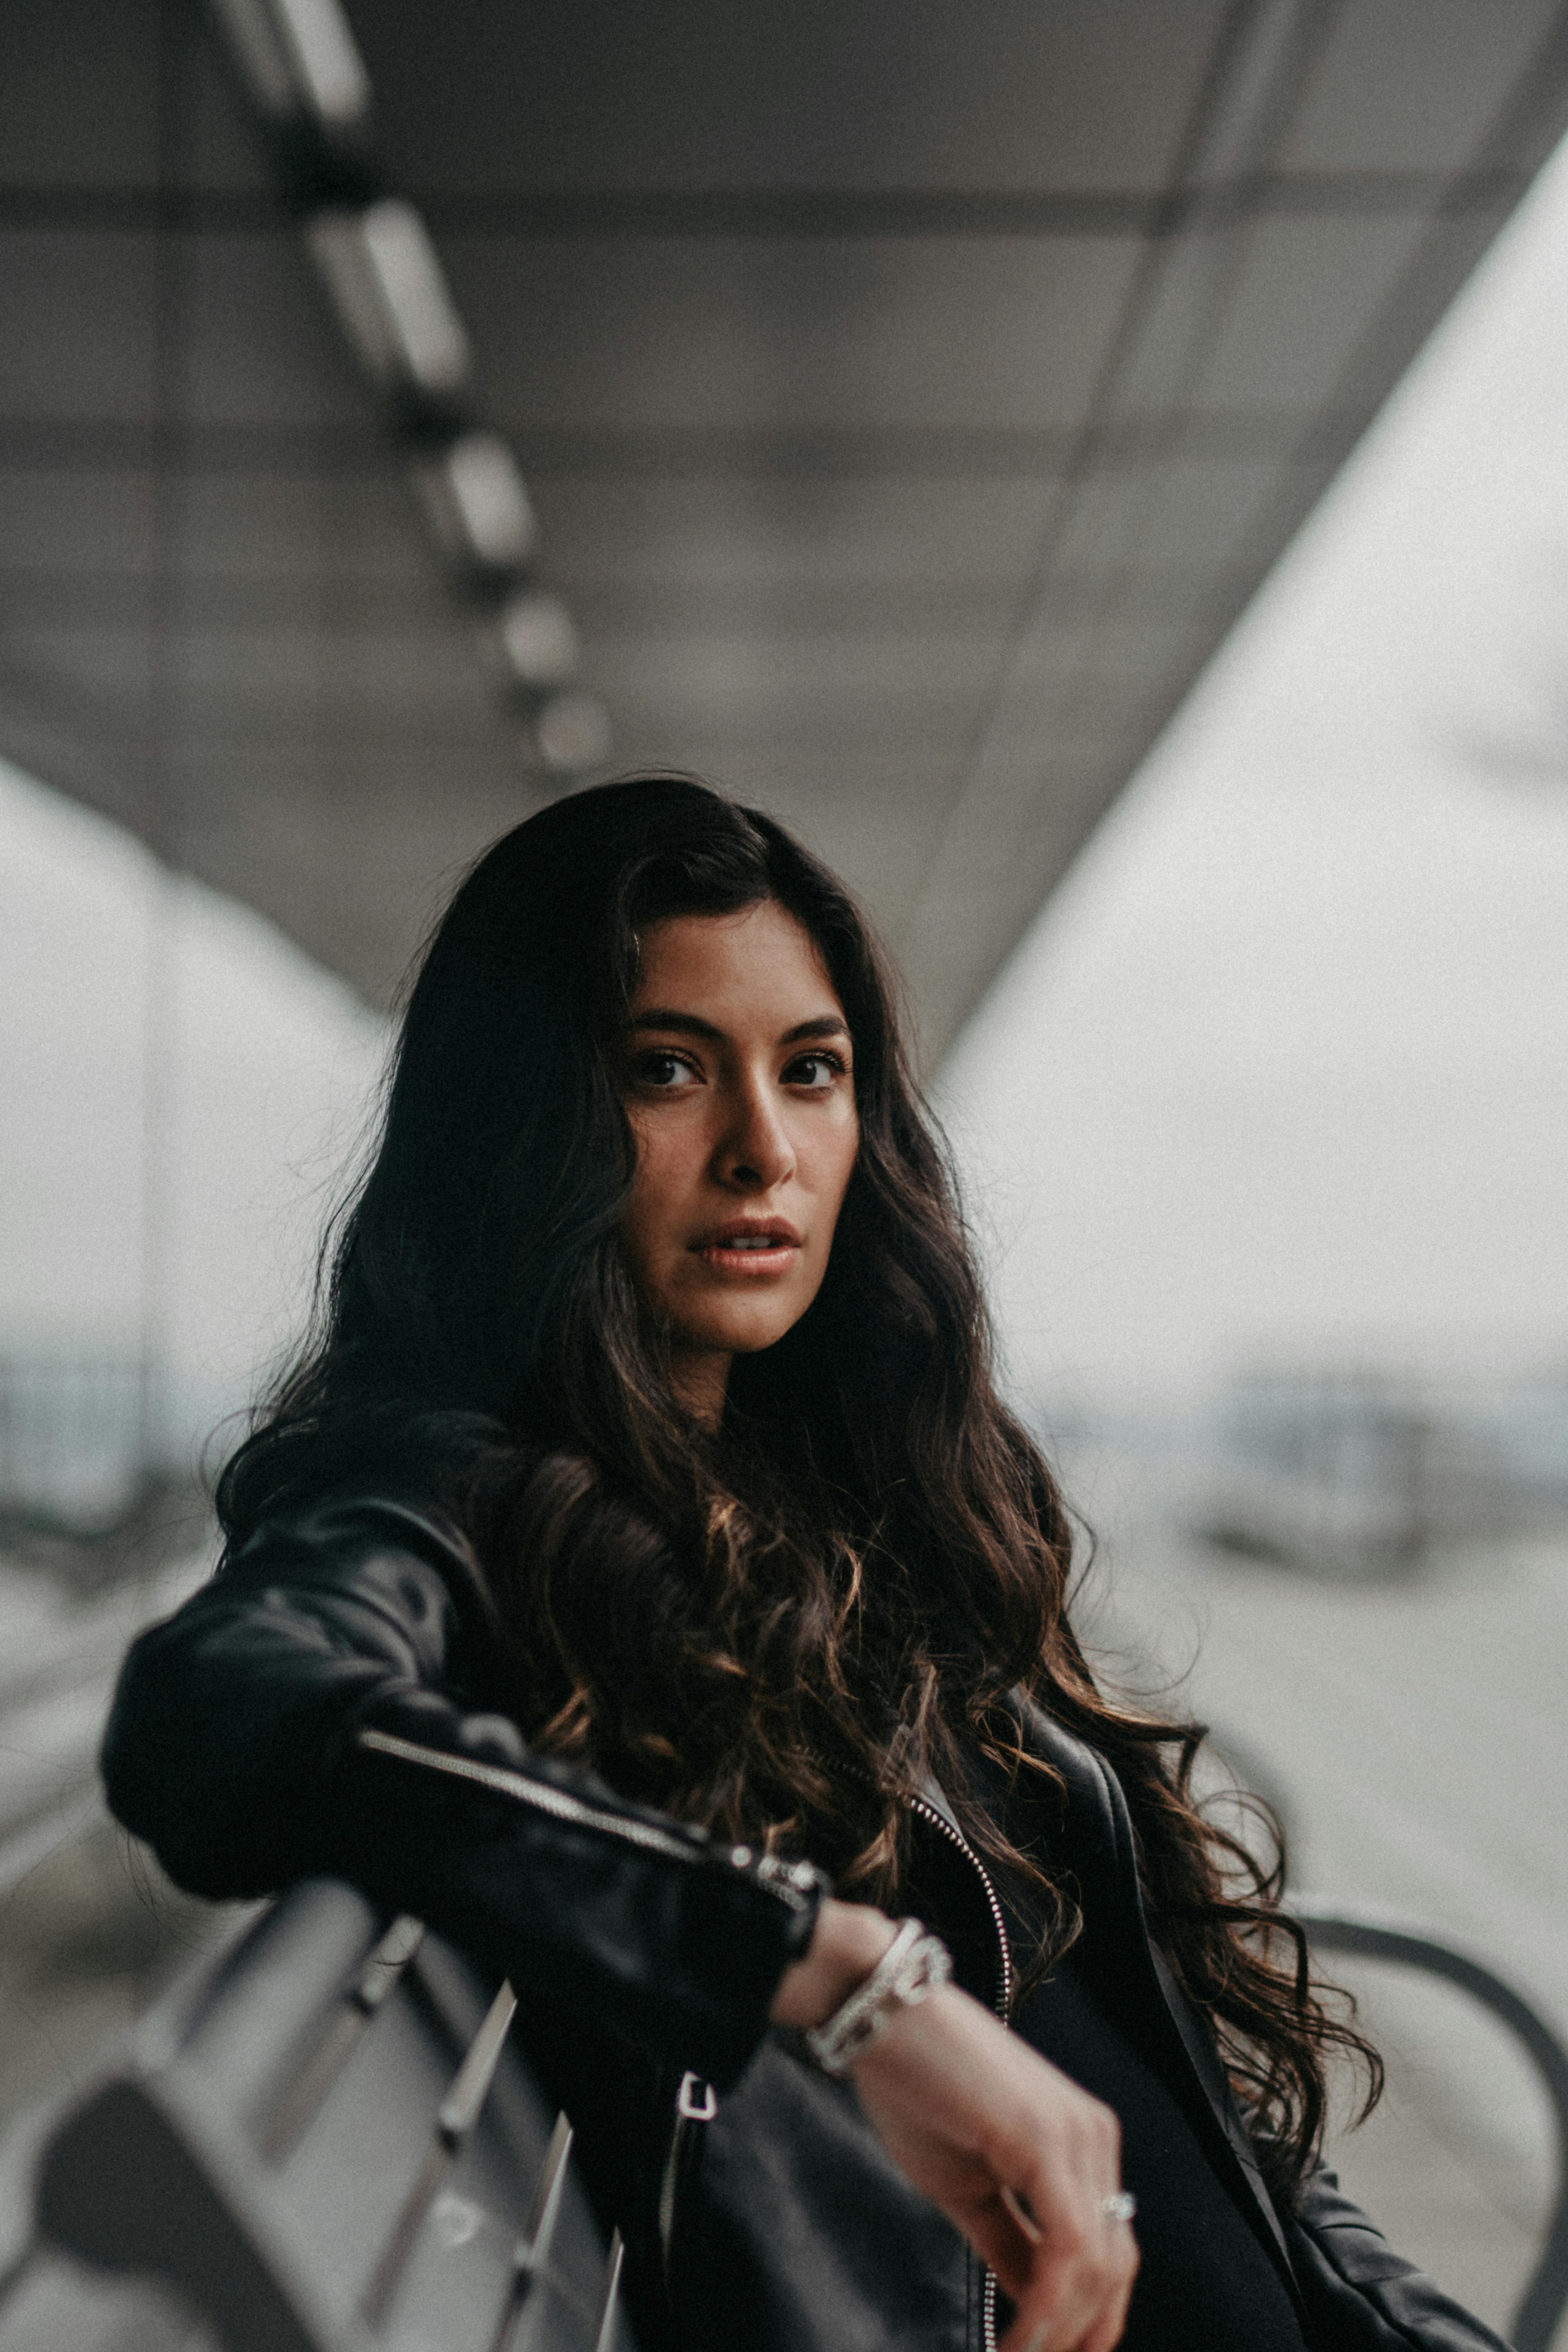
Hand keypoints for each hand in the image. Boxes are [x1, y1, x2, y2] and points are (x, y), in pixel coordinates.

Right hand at [773, 1903, 1136, 2351]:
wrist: (883, 2015)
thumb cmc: (916, 2089)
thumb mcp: (968, 2188)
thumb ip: (1010, 2244)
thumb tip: (1036, 2305)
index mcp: (1082, 2146)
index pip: (1108, 2253)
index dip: (1087, 2323)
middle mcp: (1095, 2139)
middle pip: (1115, 2267)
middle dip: (1081, 2337)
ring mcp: (1079, 2136)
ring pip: (1099, 2265)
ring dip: (1061, 2333)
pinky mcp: (1049, 2138)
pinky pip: (1070, 2246)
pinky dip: (1049, 2307)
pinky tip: (1019, 2340)